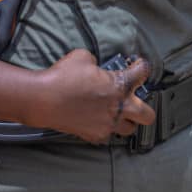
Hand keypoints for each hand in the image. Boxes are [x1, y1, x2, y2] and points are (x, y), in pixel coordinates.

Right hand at [19, 50, 154, 143]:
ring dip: (125, 121)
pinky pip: (107, 135)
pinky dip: (104, 128)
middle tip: (133, 101)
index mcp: (120, 84)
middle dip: (144, 107)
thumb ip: (96, 63)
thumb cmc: (62, 76)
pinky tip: (96, 121)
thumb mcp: (82, 57)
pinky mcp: (95, 134)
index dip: (141, 67)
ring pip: (129, 129)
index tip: (137, 66)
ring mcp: (108, 123)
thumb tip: (96, 68)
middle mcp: (119, 106)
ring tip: (115, 114)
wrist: (44, 100)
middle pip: (148, 115)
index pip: (143, 73)